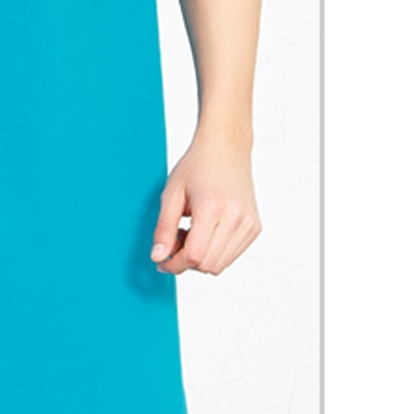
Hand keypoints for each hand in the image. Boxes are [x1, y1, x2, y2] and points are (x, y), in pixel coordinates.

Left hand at [150, 135, 260, 275]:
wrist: (226, 148)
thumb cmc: (198, 165)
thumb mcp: (171, 194)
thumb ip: (163, 228)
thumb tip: (158, 256)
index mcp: (212, 208)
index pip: (194, 256)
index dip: (174, 264)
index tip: (162, 262)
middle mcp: (235, 218)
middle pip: (207, 265)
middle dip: (186, 262)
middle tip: (176, 240)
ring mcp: (248, 223)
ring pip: (220, 265)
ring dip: (201, 258)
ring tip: (192, 232)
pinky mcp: (255, 227)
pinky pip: (232, 255)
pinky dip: (215, 252)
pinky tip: (207, 232)